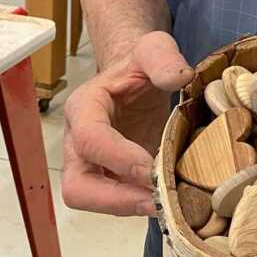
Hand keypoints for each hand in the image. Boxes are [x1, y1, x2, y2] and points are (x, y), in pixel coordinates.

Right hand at [62, 31, 192, 216]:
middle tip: (156, 200)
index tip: (151, 167)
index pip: (89, 139)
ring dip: (129, 207)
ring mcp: (92, 165)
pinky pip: (116, 202)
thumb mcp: (154, 48)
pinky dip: (140, 206)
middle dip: (115, 199)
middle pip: (77, 187)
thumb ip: (163, 57)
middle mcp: (78, 143)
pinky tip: (169, 200)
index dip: (118, 158)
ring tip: (166, 204)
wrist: (138, 77)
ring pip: (93, 202)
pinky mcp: (110, 179)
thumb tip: (180, 77)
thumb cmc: (140, 64)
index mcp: (85, 108)